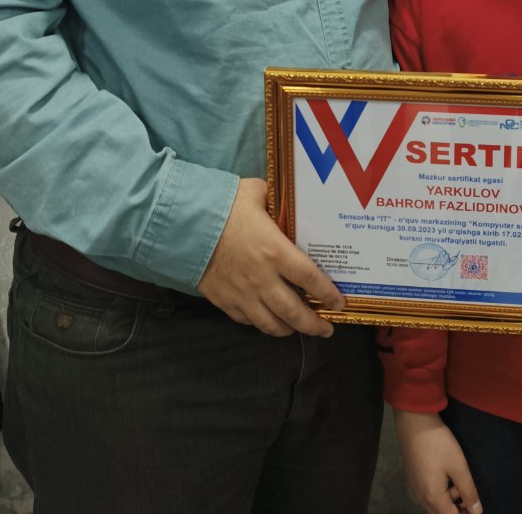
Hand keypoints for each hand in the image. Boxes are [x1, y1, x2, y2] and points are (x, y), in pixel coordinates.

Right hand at [197, 177, 343, 336]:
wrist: (183, 224)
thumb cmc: (222, 205)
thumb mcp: (256, 192)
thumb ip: (276, 200)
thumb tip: (288, 198)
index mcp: (275, 251)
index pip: (310, 279)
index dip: (328, 294)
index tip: (339, 302)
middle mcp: (262, 279)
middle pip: (294, 312)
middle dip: (314, 324)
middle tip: (327, 328)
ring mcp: (242, 294)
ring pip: (271, 324)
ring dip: (289, 330)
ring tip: (299, 328)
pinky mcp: (224, 301)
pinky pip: (248, 321)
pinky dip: (261, 323)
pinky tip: (268, 319)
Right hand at [393, 411, 482, 513]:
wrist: (414, 422)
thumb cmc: (439, 444)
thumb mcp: (458, 466)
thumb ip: (469, 492)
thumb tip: (477, 511)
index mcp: (433, 498)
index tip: (476, 505)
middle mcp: (421, 498)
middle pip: (442, 513)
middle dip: (457, 508)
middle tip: (468, 492)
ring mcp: (414, 489)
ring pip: (434, 504)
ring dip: (449, 499)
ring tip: (458, 480)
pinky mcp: (412, 479)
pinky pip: (427, 495)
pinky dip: (439, 492)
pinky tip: (445, 476)